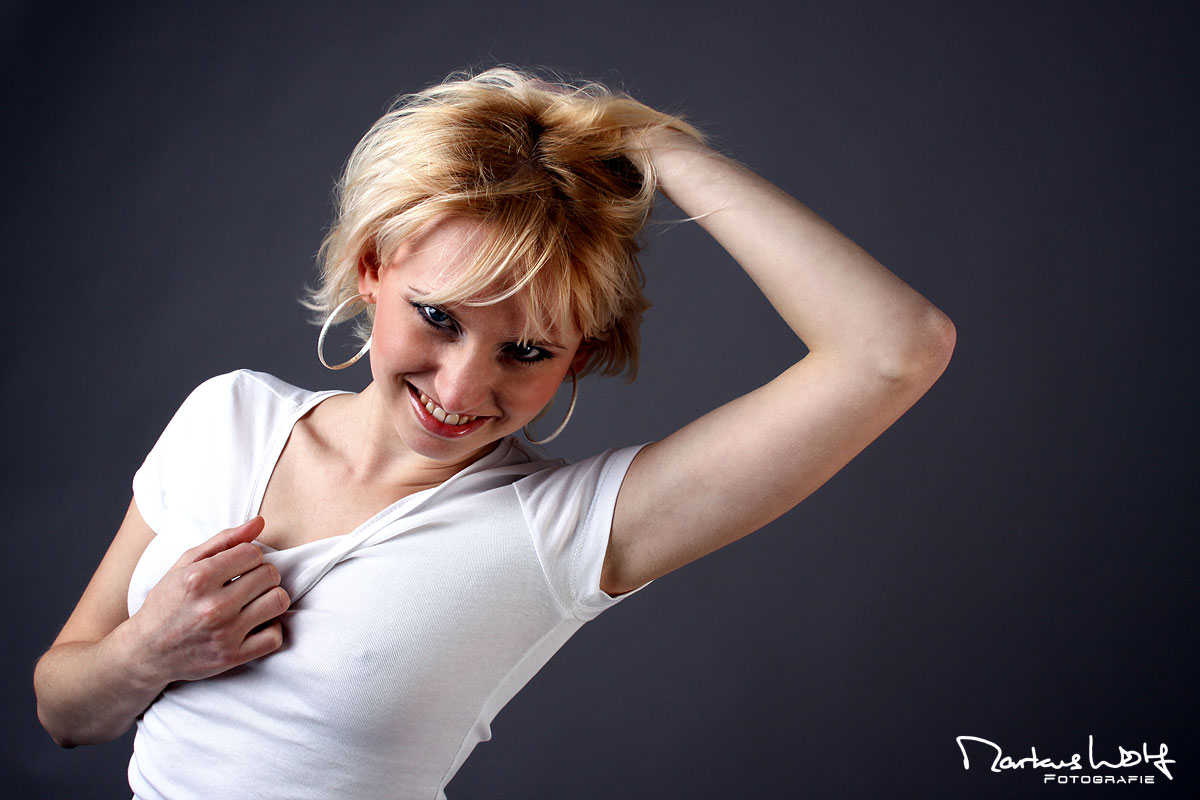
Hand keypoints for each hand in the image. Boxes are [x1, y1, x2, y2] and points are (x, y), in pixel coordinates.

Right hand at [127, 517, 289, 684]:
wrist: (146, 652)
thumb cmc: (167, 603)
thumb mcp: (185, 565)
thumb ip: (224, 540)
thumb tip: (260, 522)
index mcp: (199, 578)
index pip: (253, 553)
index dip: (249, 557)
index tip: (239, 566)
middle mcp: (213, 606)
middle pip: (269, 575)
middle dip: (262, 575)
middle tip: (248, 583)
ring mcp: (224, 633)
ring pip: (278, 601)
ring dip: (271, 598)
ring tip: (256, 601)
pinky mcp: (232, 657)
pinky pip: (275, 636)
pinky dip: (271, 629)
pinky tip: (256, 624)